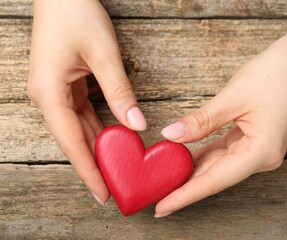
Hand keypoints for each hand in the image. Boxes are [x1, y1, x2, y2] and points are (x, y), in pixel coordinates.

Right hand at [27, 0, 146, 204]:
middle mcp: (47, 98)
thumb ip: (119, 92)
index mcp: (49, 93)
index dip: (89, 171)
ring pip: (78, 130)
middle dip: (95, 165)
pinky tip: (112, 141)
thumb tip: (136, 123)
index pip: (72, 143)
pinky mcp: (64, 86)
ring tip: (116, 171)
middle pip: (74, 141)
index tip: (104, 194)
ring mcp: (54, 93)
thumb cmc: (77, 14)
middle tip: (116, 189)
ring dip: (97, 150)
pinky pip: (81, 116)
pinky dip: (97, 130)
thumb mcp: (103, 55)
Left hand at [155, 0, 286, 216]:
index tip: (162, 207)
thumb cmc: (273, 75)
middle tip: (155, 194)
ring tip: (164, 179)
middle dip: (184, 186)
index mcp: (261, 152)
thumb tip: (170, 136)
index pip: (215, 180)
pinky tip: (183, 158)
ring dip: (192, 172)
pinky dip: (202, 156)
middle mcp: (261, 158)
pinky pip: (223, 153)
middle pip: (216, 177)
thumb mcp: (232, 98)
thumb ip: (201, 121)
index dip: (186, 195)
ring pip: (218, 166)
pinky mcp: (252, 140)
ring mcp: (258, 150)